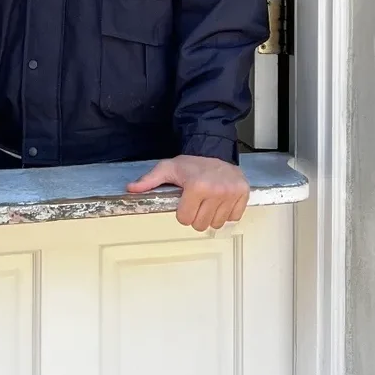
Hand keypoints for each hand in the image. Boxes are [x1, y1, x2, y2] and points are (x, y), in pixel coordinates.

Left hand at [126, 154, 249, 230]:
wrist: (214, 150)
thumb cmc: (191, 163)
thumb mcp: (168, 168)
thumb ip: (149, 181)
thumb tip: (131, 189)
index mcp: (197, 186)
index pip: (185, 219)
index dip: (182, 211)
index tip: (184, 200)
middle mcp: (216, 190)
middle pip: (200, 224)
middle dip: (196, 215)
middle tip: (196, 201)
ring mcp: (231, 193)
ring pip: (217, 224)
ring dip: (211, 215)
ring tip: (208, 200)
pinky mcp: (243, 194)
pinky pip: (233, 217)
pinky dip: (226, 212)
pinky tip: (220, 200)